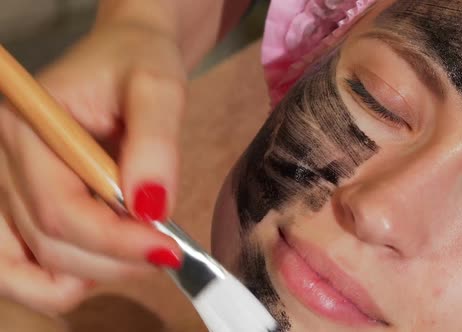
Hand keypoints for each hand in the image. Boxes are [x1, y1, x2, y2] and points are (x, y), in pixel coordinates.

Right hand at [0, 22, 186, 313]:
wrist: (127, 56)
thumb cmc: (139, 61)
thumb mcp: (158, 87)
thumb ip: (155, 143)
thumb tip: (152, 208)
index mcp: (28, 128)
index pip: (59, 209)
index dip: (115, 241)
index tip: (168, 249)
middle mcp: (5, 161)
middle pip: (47, 244)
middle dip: (114, 260)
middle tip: (167, 251)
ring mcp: (10, 185)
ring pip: (33, 264)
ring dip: (92, 273)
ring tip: (141, 252)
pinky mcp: (25, 200)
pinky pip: (27, 262)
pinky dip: (67, 274)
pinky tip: (109, 258)